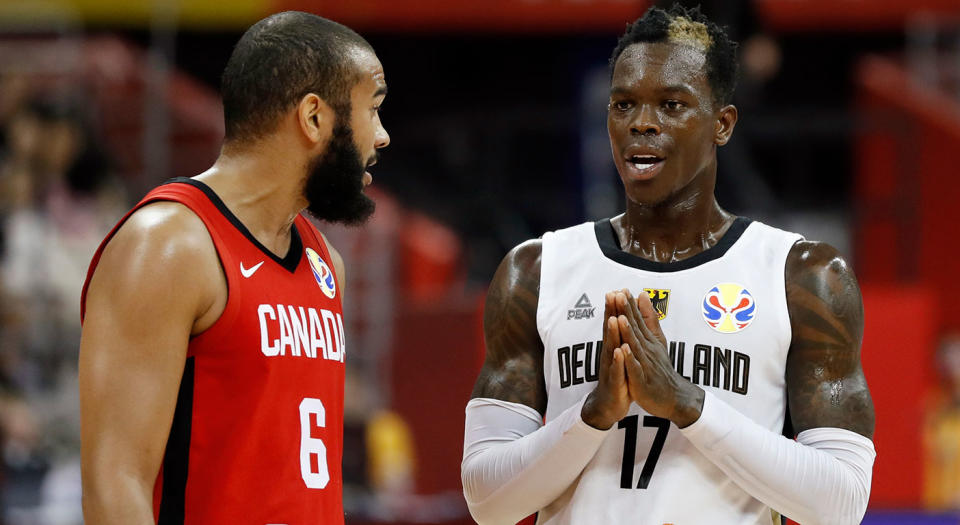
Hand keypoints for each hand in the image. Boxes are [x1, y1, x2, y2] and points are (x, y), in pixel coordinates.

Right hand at [581, 292, 630, 429]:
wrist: (609, 404)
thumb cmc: (618, 377)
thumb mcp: (622, 355)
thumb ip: (623, 336)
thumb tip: (623, 317)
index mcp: (614, 346)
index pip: (615, 324)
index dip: (616, 307)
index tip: (618, 289)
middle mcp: (609, 354)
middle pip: (610, 331)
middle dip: (611, 313)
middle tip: (611, 294)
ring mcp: (610, 368)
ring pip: (611, 348)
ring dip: (612, 334)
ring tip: (613, 319)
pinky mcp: (614, 382)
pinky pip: (616, 371)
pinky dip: (618, 361)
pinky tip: (619, 352)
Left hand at [614, 289, 703, 427]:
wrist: (672, 396)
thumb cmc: (660, 368)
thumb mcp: (657, 340)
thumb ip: (649, 318)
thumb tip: (643, 295)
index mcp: (648, 340)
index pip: (638, 320)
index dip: (629, 305)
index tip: (621, 289)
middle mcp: (647, 349)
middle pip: (636, 329)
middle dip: (627, 312)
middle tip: (619, 295)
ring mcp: (645, 364)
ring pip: (635, 346)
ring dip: (628, 332)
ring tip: (620, 318)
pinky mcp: (642, 380)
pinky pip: (635, 369)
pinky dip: (630, 359)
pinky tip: (624, 349)